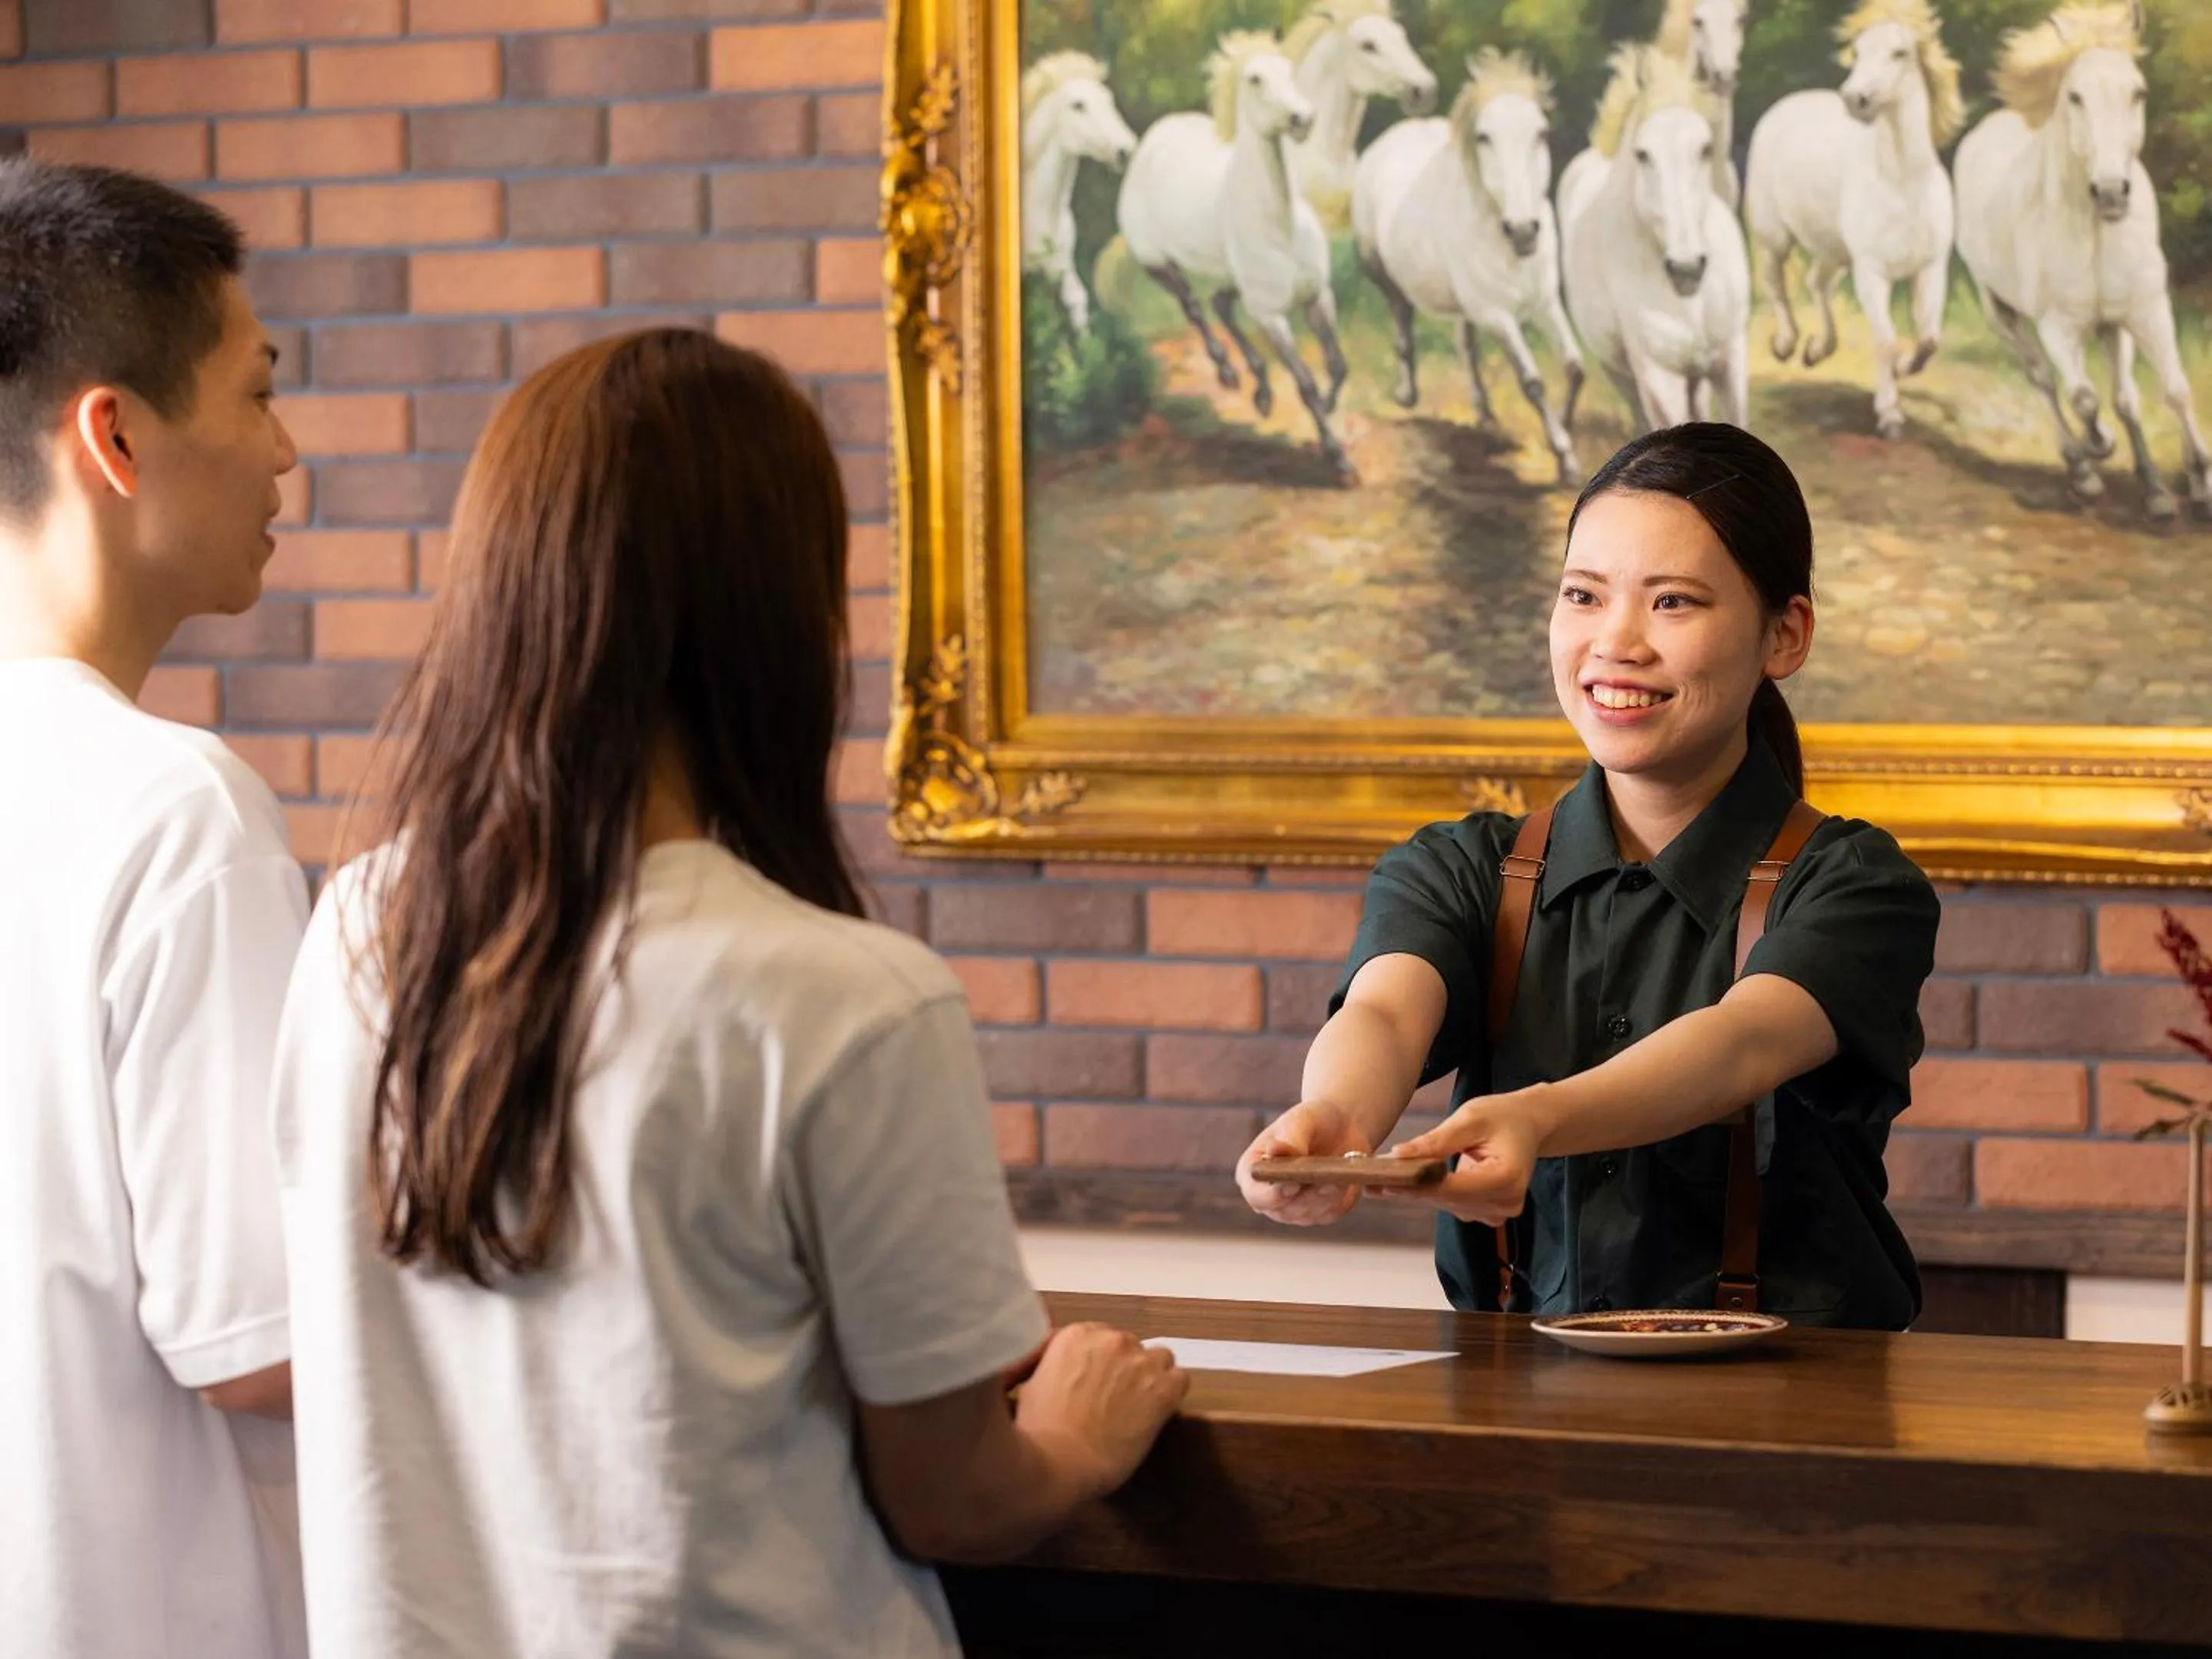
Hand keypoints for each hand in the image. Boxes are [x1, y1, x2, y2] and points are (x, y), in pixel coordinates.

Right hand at [1014, 1323, 1188, 1499]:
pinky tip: (1157, 1414)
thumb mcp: (1033, 1386)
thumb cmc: (1041, 1435)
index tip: (1098, 1381)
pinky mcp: (1163, 1389)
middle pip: (1130, 1347)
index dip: (1101, 1362)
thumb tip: (1061, 1371)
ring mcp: (1140, 1362)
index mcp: (1077, 1336)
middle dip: (1124, 1369)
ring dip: (1151, 1378)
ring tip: (1138, 1406)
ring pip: (1160, 1359)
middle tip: (1114, 1399)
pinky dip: (1172, 1395)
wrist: (1061, 1463)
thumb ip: (1054, 1366)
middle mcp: (1111, 1340)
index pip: (1101, 1336)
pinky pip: (1180, 1380)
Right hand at [1235, 1099, 1372, 1225]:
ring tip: (1341, 1177)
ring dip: (1326, 1197)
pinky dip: (1339, 1200)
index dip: (1271, 1194)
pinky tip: (1345, 1182)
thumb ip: (1290, 1137)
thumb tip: (1276, 1151)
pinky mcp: (1318, 1213)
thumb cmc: (1313, 1119)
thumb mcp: (1302, 1120)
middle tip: (1329, 1181)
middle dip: (1308, 1196)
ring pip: (1308, 1214)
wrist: (1340, 1126)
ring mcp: (1293, 1208)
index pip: (1255, 1194)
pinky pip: (1329, 1214)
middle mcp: (1268, 1195)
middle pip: (1284, 1210)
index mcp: (1254, 1170)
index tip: (1292, 1185)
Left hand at [1381, 1089, 1546, 1223]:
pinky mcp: (1489, 1214)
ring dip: (1416, 1191)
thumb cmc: (1501, 1116)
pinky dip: (1431, 1192)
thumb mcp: (1469, 1118)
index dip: (1416, 1185)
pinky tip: (1407, 1181)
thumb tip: (1399, 1155)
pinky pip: (1452, 1204)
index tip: (1384, 1180)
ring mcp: (1498, 1213)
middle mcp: (1505, 1203)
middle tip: (1370, 1180)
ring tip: (1382, 1178)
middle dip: (1409, 1188)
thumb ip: (1436, 1141)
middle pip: (1446, 1199)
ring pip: (1445, 1204)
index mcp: (1506, 1178)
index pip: (1452, 1187)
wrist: (1528, 1125)